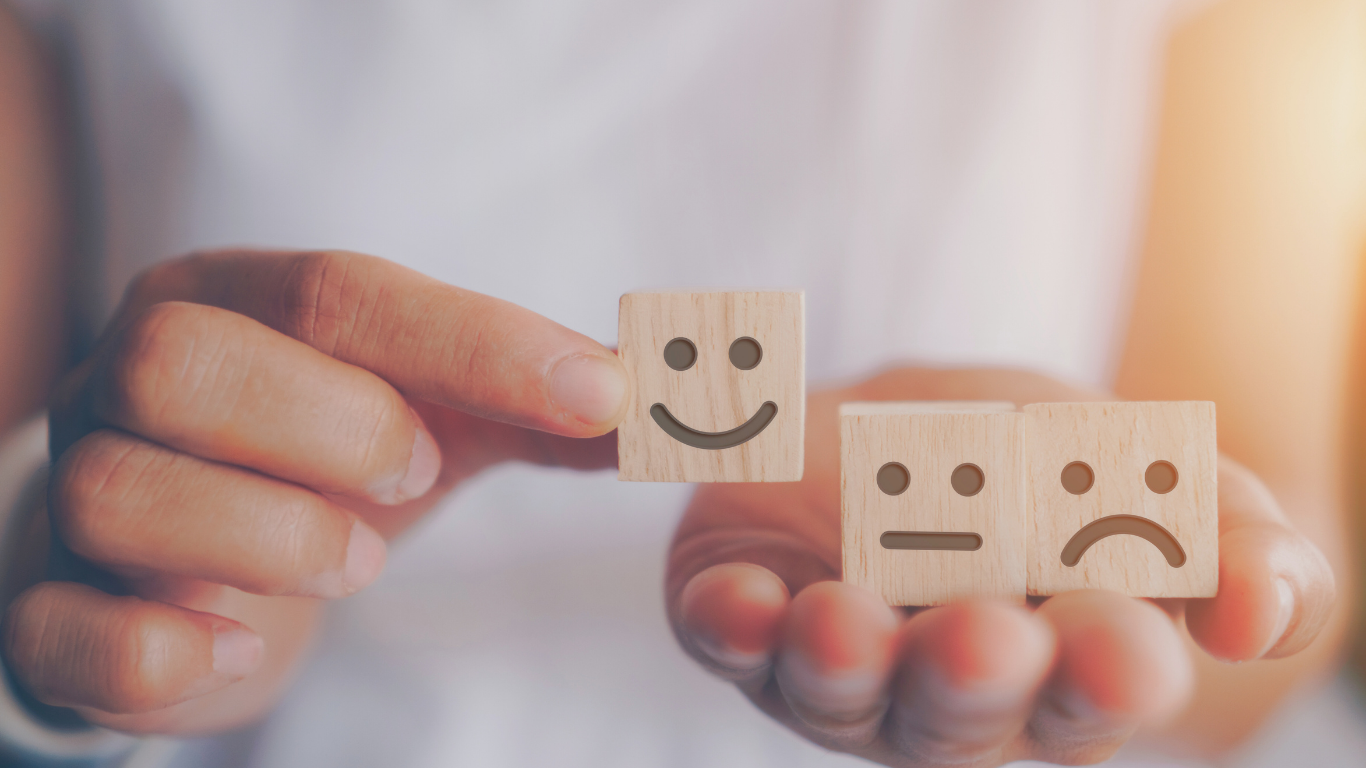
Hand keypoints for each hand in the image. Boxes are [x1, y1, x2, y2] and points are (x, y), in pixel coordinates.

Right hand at [2, 249, 627, 733]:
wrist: (195, 556)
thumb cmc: (326, 464)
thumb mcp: (436, 413)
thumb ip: (542, 404)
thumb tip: (666, 396)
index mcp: (232, 302)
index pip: (338, 291)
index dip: (474, 343)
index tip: (598, 396)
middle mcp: (131, 378)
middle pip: (185, 361)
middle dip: (329, 423)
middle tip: (415, 477)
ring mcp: (79, 491)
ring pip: (119, 488)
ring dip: (266, 533)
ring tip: (353, 561)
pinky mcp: (55, 608)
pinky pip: (62, 626)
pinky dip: (158, 647)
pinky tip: (240, 645)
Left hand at [666, 368, 1335, 764]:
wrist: (917, 422)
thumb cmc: (1050, 467)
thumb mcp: (1156, 477)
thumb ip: (1231, 543)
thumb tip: (1258, 612)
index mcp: (1062, 667)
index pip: (1095, 690)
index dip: (1109, 670)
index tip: (1123, 636)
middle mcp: (945, 688)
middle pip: (959, 712)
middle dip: (972, 678)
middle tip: (987, 636)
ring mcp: (838, 663)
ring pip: (838, 689)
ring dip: (839, 661)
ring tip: (842, 620)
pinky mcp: (744, 615)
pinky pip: (727, 633)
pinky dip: (728, 620)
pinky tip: (735, 599)